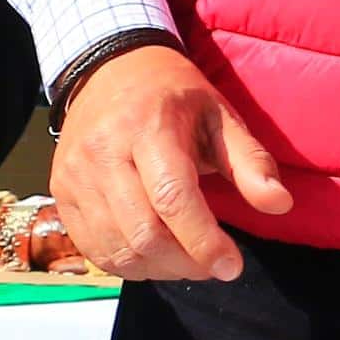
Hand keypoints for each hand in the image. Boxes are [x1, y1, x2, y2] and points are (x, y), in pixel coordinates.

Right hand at [50, 42, 292, 280]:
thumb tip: (279, 204)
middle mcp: (103, 152)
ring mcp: (75, 175)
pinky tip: (155, 256)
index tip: (232, 266)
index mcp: (148, 127)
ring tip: (187, 260)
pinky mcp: (60, 193)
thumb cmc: (174, 96)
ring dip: (159, 270)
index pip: (172, 198)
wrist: (108, 69)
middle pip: (143, 233)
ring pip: (117, 249)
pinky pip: (93, 250)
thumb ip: (250, 161)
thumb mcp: (220, 115)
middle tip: (213, 265)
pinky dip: (129, 265)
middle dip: (185, 263)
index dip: (204, 241)